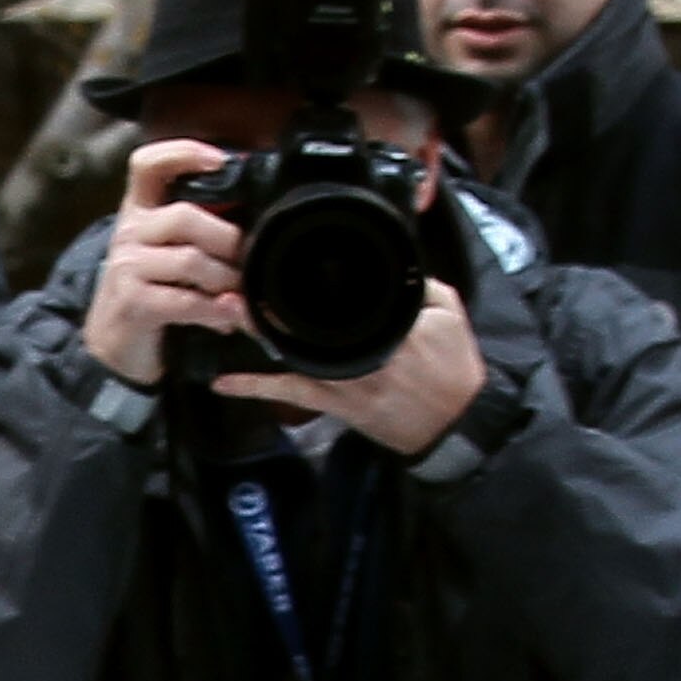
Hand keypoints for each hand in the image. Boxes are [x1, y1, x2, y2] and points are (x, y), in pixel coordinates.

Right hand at [82, 140, 249, 386]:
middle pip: (185, 216)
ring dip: (226, 281)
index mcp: (140, 211)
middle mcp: (129, 233)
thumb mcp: (171, 252)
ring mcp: (127, 267)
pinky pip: (186, 301)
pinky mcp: (132, 303)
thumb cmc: (154, 291)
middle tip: (246, 261)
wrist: (115, 343)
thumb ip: (202, 232)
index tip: (221, 160)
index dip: (182, 153)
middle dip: (228, 240)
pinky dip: (217, 312)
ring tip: (240, 296)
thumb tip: (258, 224)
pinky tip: (228, 319)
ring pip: (190, 260)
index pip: (148, 165)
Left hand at [212, 281, 487, 455]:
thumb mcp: (448, 312)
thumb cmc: (454, 367)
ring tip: (225, 309)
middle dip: (269, 299)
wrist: (457, 422)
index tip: (275, 258)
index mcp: (387, 321)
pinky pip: (288, 393)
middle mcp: (358, 349)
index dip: (305, 276)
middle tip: (237, 277)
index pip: (343, 291)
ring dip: (255, 329)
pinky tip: (223, 382)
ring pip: (289, 349)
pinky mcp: (333, 403)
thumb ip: (418, 283)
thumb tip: (392, 265)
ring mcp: (341, 378)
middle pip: (304, 318)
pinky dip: (255, 387)